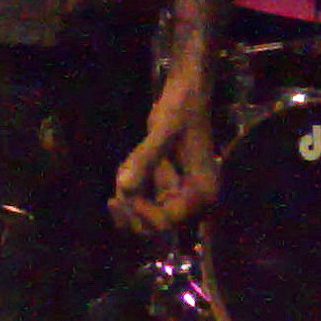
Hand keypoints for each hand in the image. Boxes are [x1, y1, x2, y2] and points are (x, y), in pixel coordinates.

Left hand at [109, 72, 217, 236]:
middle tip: (119, 181)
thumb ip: (145, 159)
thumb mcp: (163, 130)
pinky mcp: (167, 186)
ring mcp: (179, 195)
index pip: (166, 222)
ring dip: (127, 196)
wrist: (186, 93)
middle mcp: (193, 202)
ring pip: (143, 214)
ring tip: (125, 165)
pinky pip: (141, 199)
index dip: (142, 211)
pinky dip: (129, 186)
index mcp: (202, 193)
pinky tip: (127, 164)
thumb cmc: (181, 109)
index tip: (126, 188)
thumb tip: (124, 187)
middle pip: (154, 228)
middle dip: (131, 208)